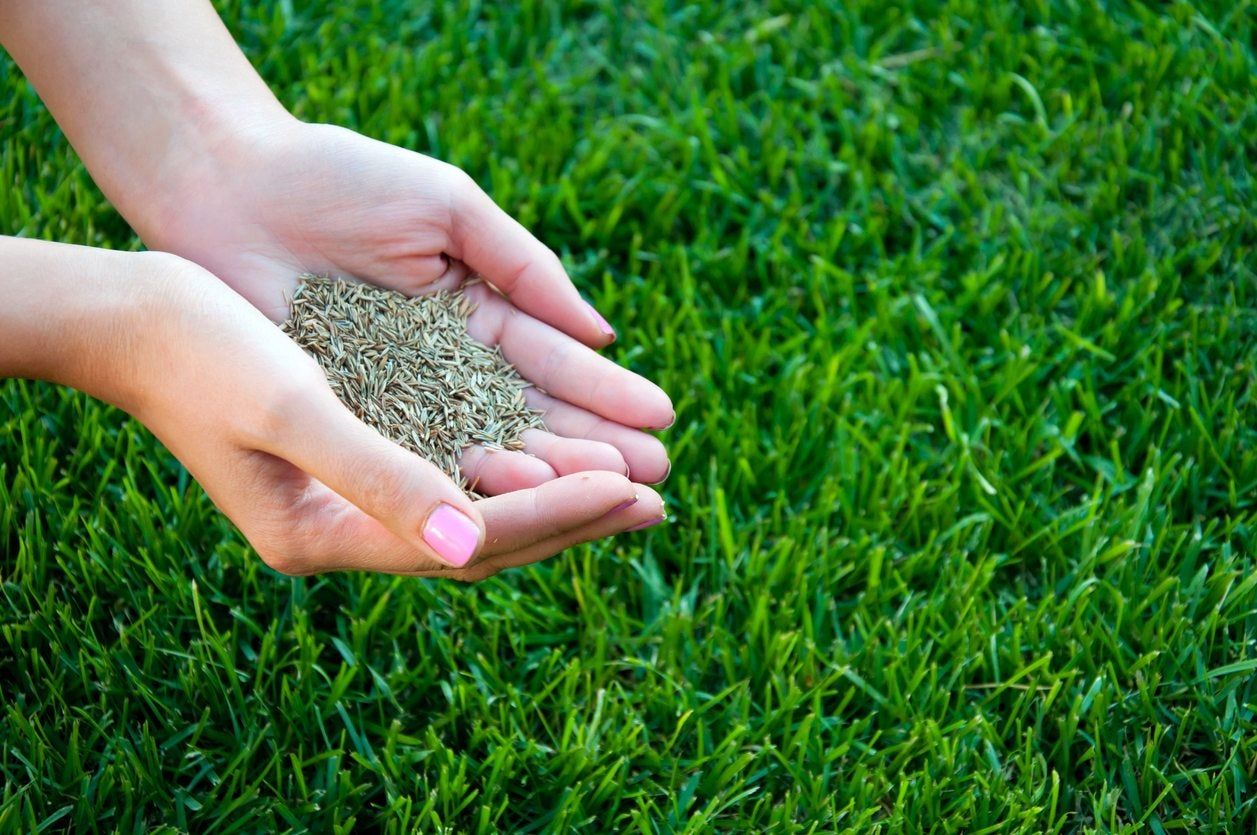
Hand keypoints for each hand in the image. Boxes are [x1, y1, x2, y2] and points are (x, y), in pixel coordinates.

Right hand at [4, 239, 665, 577]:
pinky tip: (558, 442)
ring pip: (478, 504)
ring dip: (554, 489)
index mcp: (323, 534)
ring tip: (632, 477)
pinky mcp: (361, 453)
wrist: (139, 315)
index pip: (466, 536)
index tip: (632, 486)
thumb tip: (468, 544)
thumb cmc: (202, 350)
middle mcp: (344, 528)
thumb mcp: (292, 407)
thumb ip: (377, 477)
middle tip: (659, 497)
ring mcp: (352, 495)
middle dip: (572, 512)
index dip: (554, 510)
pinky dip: (514, 459)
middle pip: (483, 533)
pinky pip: (456, 470)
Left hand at [139, 120, 673, 491]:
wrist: (229, 185)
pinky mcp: (349, 423)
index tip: (662, 418)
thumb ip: (526, 269)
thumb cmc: (340, 180)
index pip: (553, 367)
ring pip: (483, 449)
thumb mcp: (450, 209)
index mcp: (477, 316)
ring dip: (548, 477)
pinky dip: (469, 477)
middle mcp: (444, 371)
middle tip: (656, 482)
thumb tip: (603, 333)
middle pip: (531, 421)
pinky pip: (417, 458)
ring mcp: (398, 403)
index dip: (606, 394)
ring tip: (610, 497)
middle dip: (595, 451)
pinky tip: (525, 494)